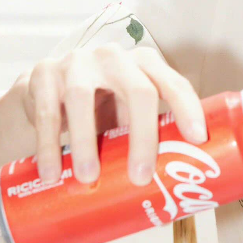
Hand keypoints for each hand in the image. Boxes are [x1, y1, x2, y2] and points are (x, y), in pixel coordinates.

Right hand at [17, 45, 207, 186]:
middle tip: (140, 177)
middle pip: (138, 90)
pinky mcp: (45, 74)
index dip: (188, 107)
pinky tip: (51, 173)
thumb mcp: (125, 111)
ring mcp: (79, 62)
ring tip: (88, 179)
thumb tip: (171, 185)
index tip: (198, 138)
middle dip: (142, 135)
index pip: (173, 82)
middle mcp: (115, 57)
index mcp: (143, 63)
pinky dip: (49, 145)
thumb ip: (143, 133)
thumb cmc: (99, 104)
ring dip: (87, 142)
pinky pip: (47, 112)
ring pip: (84, 98)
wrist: (46, 88)